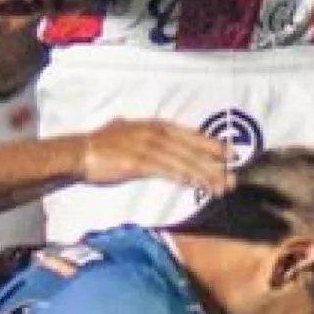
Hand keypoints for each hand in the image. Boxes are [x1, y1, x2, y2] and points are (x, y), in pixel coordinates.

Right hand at [79, 118, 231, 195]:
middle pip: (191, 148)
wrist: (80, 152)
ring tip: (220, 188)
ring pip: (183, 162)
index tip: (229, 154)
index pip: (189, 134)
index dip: (210, 144)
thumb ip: (148, 139)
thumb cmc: (102, 147)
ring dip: (203, 175)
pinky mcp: (138, 162)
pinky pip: (165, 170)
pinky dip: (181, 177)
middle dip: (214, 163)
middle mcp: (154, 133)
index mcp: (154, 125)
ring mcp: (147, 146)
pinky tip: (194, 185)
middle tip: (234, 175)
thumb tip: (160, 148)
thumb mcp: (129, 134)